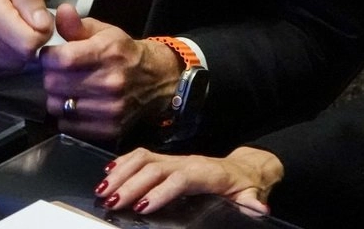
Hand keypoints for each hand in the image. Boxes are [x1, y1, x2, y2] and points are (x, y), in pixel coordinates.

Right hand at [0, 0, 53, 73]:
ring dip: (16, 51)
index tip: (38, 18)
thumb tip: (43, 24)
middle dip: (30, 41)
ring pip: (9, 67)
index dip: (42, 31)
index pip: (30, 43)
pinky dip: (1, 58)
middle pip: (21, 58)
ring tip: (7, 27)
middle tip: (22, 21)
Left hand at [39, 4, 181, 139]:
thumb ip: (78, 25)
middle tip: (60, 73)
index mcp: (109, 53)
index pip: (61, 59)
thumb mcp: (105, 32)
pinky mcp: (109, 129)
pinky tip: (77, 104)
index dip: (48, 57)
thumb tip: (61, 11)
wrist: (157, 80)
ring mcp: (110, 108)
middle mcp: (111, 82)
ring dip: (57, 97)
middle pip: (54, 84)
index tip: (51, 55)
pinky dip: (67, 116)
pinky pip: (68, 125)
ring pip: (58, 106)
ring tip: (68, 89)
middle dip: (51, 76)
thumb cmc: (124, 53)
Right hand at [94, 146, 282, 214]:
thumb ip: (251, 201)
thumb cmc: (241, 184)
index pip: (179, 179)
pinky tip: (108, 175)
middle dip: (131, 185)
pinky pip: (140, 156)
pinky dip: (122, 163)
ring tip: (103, 190)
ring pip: (143, 159)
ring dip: (121, 173)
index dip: (161, 191)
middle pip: (154, 168)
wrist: (241, 168)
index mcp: (206, 173)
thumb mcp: (250, 193)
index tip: (143, 207)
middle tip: (111, 202)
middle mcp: (186, 162)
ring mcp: (174, 159)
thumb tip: (260, 207)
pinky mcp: (166, 160)